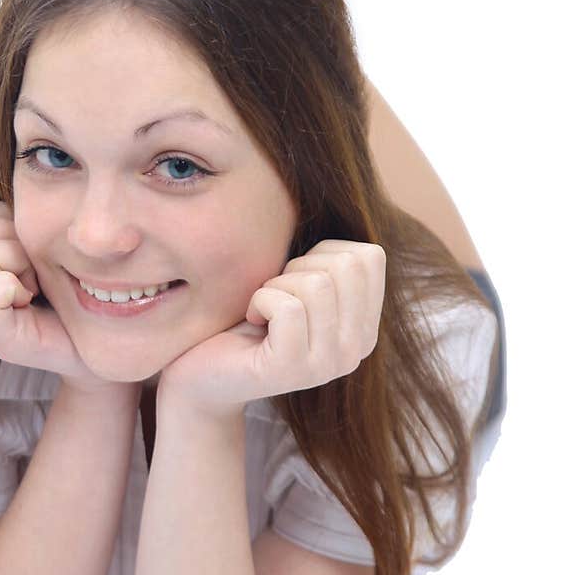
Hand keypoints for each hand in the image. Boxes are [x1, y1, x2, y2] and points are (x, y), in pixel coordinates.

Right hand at [0, 199, 114, 390]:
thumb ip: (22, 212)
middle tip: (36, 271)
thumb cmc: (77, 287)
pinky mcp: (0, 341)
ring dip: (19, 261)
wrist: (104, 345)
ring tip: (37, 286)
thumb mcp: (46, 238)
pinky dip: (12, 289)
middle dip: (11, 238)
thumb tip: (25, 170)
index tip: (30, 252)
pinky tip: (32, 303)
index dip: (2, 222)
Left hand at [158, 240, 385, 414]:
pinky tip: (251, 321)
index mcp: (365, 325)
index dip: (322, 252)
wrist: (204, 371)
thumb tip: (343, 203)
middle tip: (274, 293)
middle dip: (299, 266)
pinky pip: (286, 307)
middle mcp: (357, 349)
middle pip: (346, 267)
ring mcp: (328, 364)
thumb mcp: (297, 284)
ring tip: (262, 309)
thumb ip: (329, 262)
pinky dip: (258, 301)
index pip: (370, 256)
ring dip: (276, 285)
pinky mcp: (294, 370)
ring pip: (316, 285)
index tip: (295, 278)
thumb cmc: (248, 318)